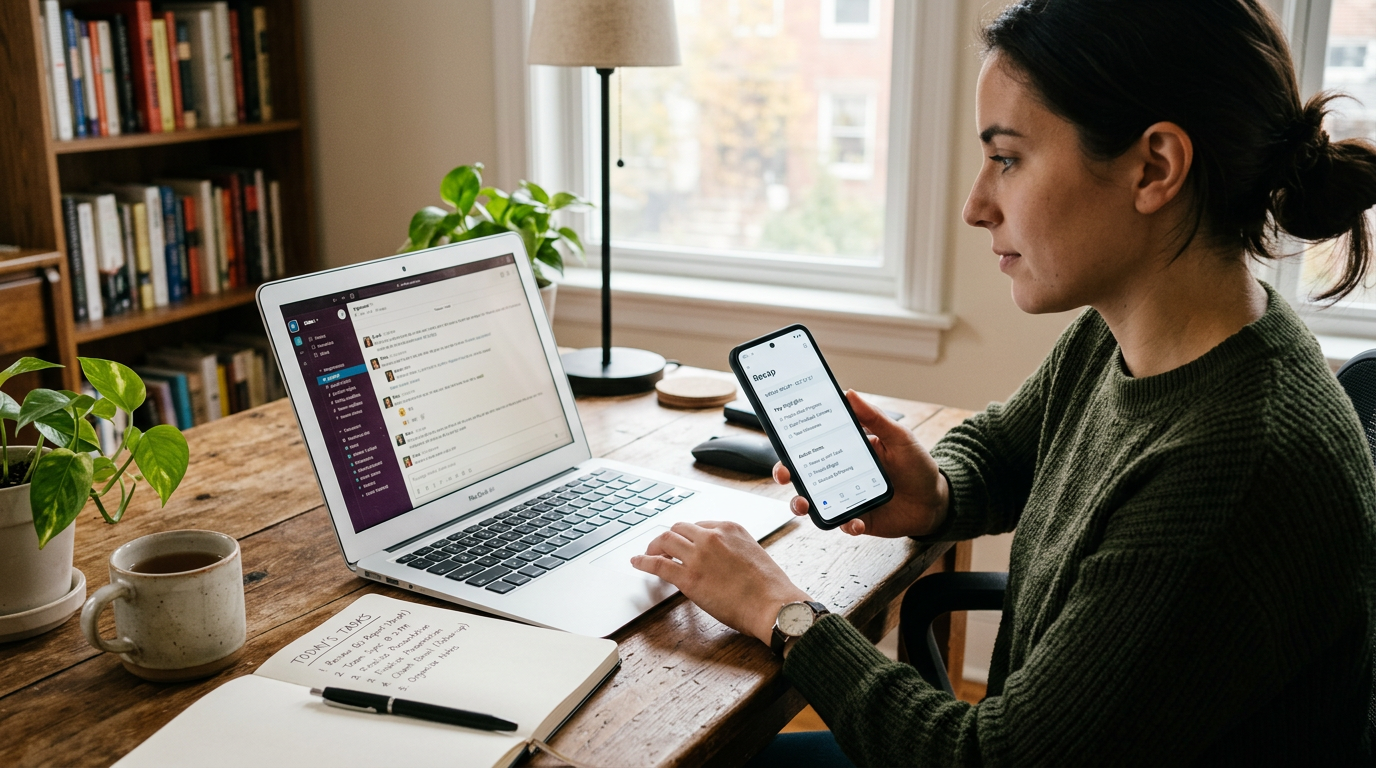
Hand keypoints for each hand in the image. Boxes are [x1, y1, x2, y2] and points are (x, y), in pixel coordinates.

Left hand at [630, 521, 810, 644]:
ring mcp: (698, 555)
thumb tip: (716, 559)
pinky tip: (637, 562)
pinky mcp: (689, 577)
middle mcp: (711, 536)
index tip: (682, 545)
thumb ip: (731, 549)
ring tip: (648, 554)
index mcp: (729, 528)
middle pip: (678, 529)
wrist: (773, 604)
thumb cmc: (769, 586)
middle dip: (667, 538)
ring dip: (653, 547)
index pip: (698, 525)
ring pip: (665, 540)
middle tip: (661, 548)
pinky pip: (658, 564)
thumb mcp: (751, 553)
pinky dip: (643, 561)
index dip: (687, 537)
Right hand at [774, 390, 948, 537]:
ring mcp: (847, 498)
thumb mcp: (898, 436)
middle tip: (784, 475)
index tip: (781, 439)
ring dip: (804, 504)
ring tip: (805, 505)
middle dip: (787, 474)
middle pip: (804, 474)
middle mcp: (841, 474)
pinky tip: (855, 522)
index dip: (793, 444)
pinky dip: (846, 524)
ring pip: (815, 503)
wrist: (936, 500)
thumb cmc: (916, 465)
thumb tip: (850, 393)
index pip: (813, 445)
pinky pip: (844, 524)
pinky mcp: (858, 520)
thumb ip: (874, 418)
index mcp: (847, 450)